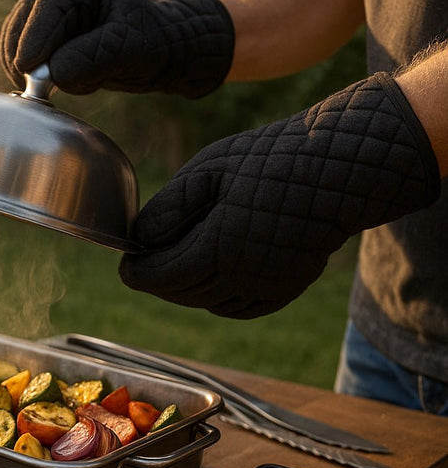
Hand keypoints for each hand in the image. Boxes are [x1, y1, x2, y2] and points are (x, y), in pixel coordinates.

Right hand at [0, 0, 234, 97]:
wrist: (162, 51)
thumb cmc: (151, 41)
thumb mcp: (127, 48)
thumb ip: (90, 58)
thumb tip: (52, 73)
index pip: (47, 6)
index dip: (33, 36)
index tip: (26, 66)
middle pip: (23, 20)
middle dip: (21, 52)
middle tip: (27, 82)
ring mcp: (54, 21)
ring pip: (17, 39)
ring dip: (22, 65)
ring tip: (42, 88)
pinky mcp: (50, 44)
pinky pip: (25, 56)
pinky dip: (28, 74)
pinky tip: (47, 88)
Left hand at [118, 73, 440, 317]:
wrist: (340, 171)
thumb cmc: (271, 160)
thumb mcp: (210, 169)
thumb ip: (171, 206)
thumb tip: (139, 236)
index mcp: (218, 247)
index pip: (160, 276)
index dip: (135, 271)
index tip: (125, 262)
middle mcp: (241, 277)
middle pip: (180, 293)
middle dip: (157, 278)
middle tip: (145, 259)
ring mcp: (266, 288)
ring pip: (207, 303)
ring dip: (185, 288)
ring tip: (177, 260)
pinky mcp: (285, 291)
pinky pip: (236, 308)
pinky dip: (216, 297)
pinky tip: (212, 272)